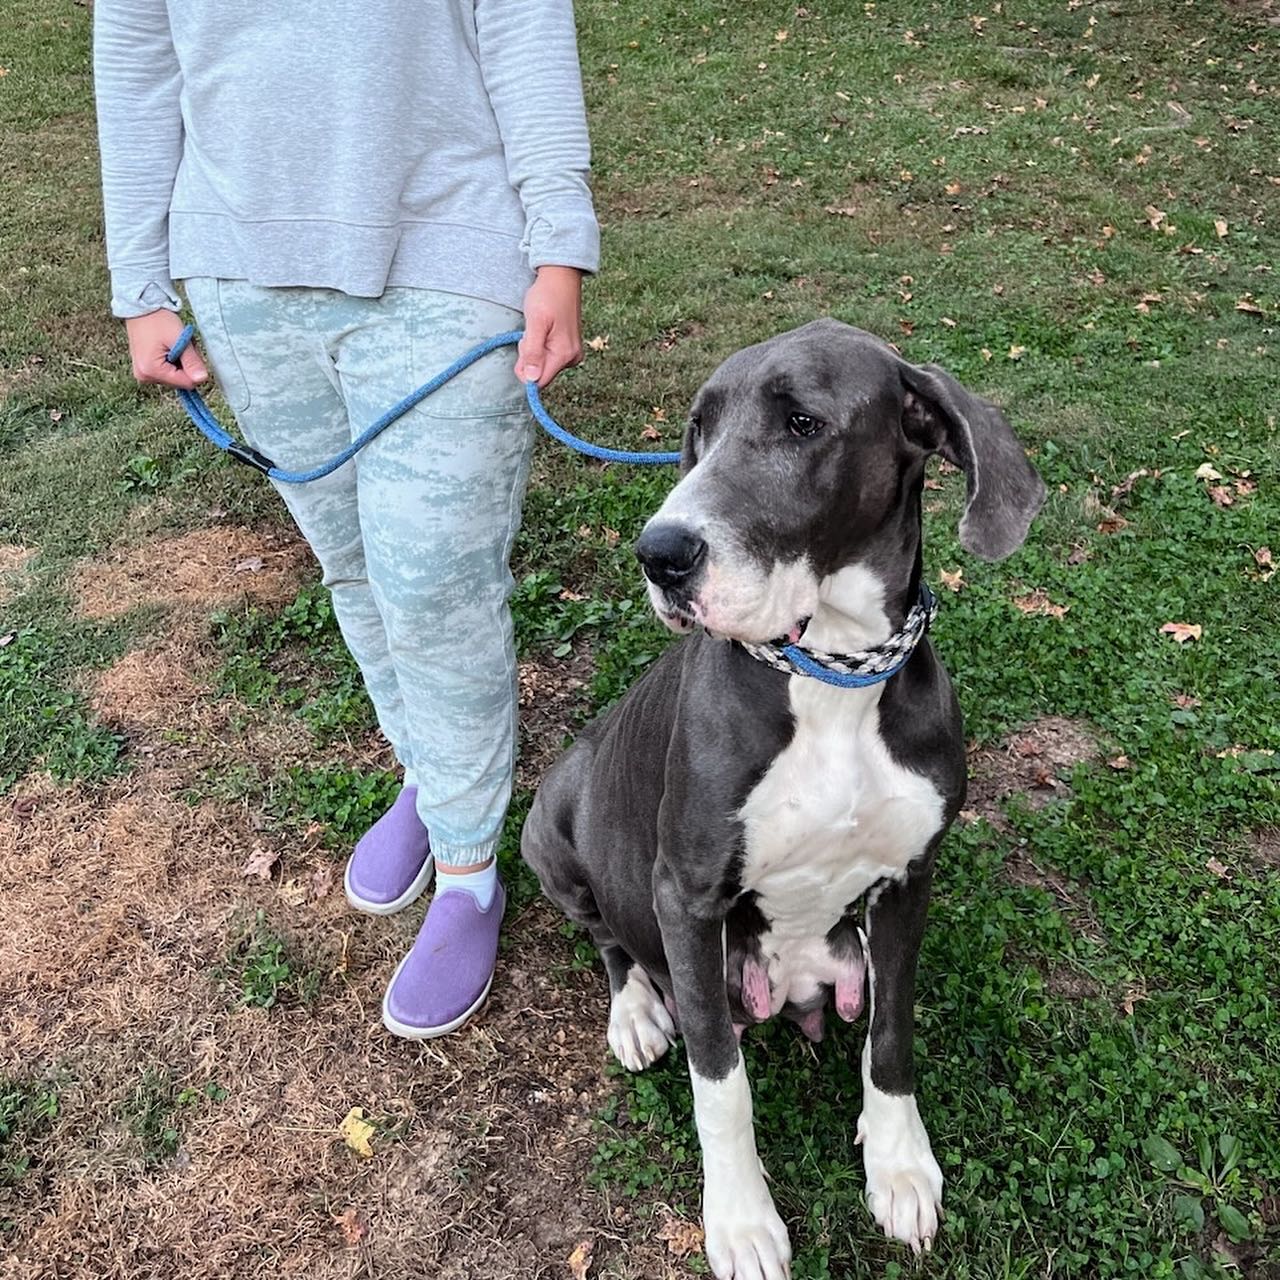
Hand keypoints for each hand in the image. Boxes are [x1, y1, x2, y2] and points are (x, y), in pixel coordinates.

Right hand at [124, 309, 207, 389]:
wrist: (141, 308)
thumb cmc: (157, 320)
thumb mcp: (179, 339)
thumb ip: (192, 361)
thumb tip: (202, 379)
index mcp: (151, 371)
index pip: (186, 383)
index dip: (194, 368)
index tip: (189, 350)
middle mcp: (145, 376)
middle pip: (180, 380)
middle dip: (186, 363)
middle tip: (181, 344)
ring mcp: (143, 373)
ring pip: (175, 375)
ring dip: (180, 361)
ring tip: (173, 343)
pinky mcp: (145, 369)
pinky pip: (167, 370)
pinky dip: (173, 360)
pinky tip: (168, 347)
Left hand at [515, 265, 582, 388]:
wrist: (561, 277)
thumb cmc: (547, 296)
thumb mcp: (535, 323)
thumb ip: (533, 352)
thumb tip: (531, 379)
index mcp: (564, 354)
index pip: (539, 381)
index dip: (525, 370)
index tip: (524, 345)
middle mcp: (572, 358)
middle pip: (540, 373)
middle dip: (529, 356)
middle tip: (531, 332)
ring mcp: (572, 353)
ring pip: (543, 364)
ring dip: (534, 349)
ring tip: (538, 327)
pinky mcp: (569, 348)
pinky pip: (549, 356)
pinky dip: (541, 345)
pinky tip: (544, 329)